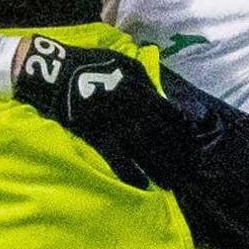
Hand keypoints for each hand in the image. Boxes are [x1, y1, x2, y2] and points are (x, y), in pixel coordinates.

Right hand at [11, 34, 190, 188]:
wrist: (57, 71)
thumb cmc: (92, 64)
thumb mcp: (124, 62)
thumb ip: (145, 81)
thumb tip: (162, 98)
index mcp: (141, 89)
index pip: (169, 114)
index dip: (182, 132)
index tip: (192, 146)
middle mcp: (132, 108)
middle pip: (161, 135)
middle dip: (177, 154)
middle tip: (189, 171)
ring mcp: (115, 123)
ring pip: (144, 149)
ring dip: (160, 167)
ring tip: (173, 184)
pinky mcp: (97, 136)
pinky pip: (117, 158)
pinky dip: (130, 173)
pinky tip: (143, 186)